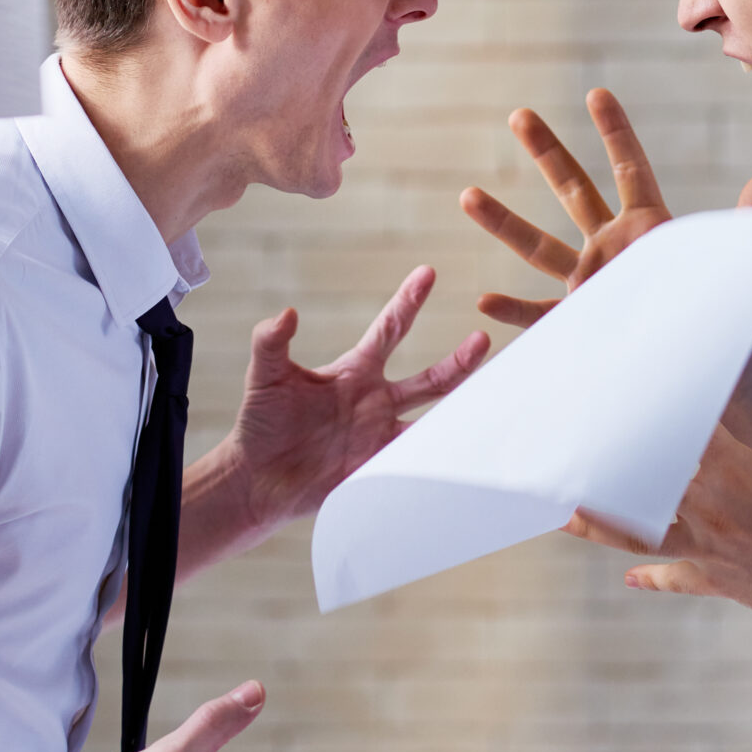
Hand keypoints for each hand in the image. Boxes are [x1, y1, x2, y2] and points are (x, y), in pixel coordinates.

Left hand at [228, 268, 488, 527]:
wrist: (258, 480)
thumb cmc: (260, 424)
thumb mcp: (265, 377)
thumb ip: (272, 343)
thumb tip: (287, 312)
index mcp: (355, 371)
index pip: (390, 329)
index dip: (409, 301)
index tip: (428, 272)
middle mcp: (376, 400)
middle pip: (429, 378)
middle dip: (459, 361)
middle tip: (484, 339)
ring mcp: (380, 434)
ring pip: (433, 419)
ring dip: (459, 411)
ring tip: (492, 400)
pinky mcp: (379, 468)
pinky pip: (417, 461)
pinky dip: (440, 457)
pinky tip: (465, 453)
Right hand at [459, 88, 751, 327]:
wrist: (702, 364)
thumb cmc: (715, 306)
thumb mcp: (729, 256)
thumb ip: (748, 214)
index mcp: (649, 226)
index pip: (630, 168)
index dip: (616, 131)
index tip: (597, 92)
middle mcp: (612, 246)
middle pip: (573, 189)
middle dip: (547, 152)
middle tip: (520, 114)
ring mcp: (590, 282)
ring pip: (538, 247)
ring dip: (504, 221)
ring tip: (467, 193)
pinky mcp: (578, 322)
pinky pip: (538, 314)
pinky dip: (513, 310)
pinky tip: (483, 301)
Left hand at [567, 347, 751, 632]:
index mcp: (735, 471)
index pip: (678, 430)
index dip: (645, 408)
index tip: (612, 387)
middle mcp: (709, 509)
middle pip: (639, 480)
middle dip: (605, 463)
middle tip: (564, 446)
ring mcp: (707, 549)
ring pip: (636, 535)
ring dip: (596, 525)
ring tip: (561, 514)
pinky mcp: (716, 581)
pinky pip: (676, 579)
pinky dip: (653, 578)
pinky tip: (630, 580)